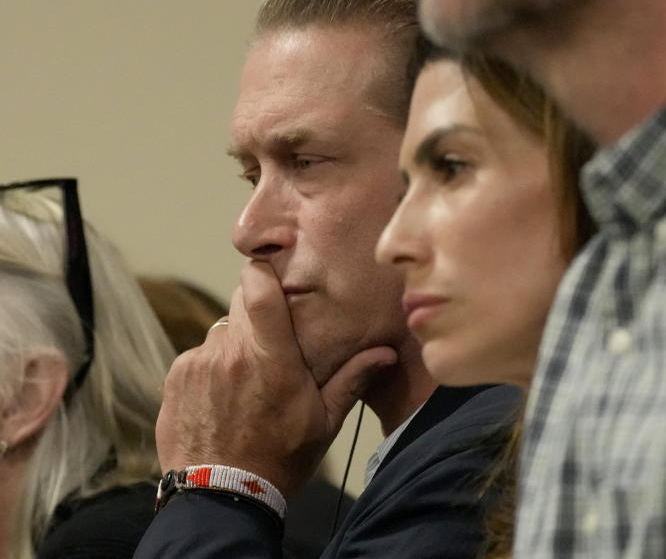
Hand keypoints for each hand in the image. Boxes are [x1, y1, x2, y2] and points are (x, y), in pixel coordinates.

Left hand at [155, 260, 396, 496]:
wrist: (220, 498)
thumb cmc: (278, 460)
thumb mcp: (323, 423)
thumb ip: (352, 380)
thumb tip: (386, 352)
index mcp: (271, 358)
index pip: (258, 290)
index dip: (262, 270)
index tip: (270, 269)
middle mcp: (230, 352)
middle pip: (241, 307)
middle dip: (258, 317)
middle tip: (272, 347)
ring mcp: (198, 363)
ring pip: (221, 334)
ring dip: (235, 349)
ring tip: (246, 386)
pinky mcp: (176, 378)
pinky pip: (198, 358)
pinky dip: (211, 371)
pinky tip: (222, 400)